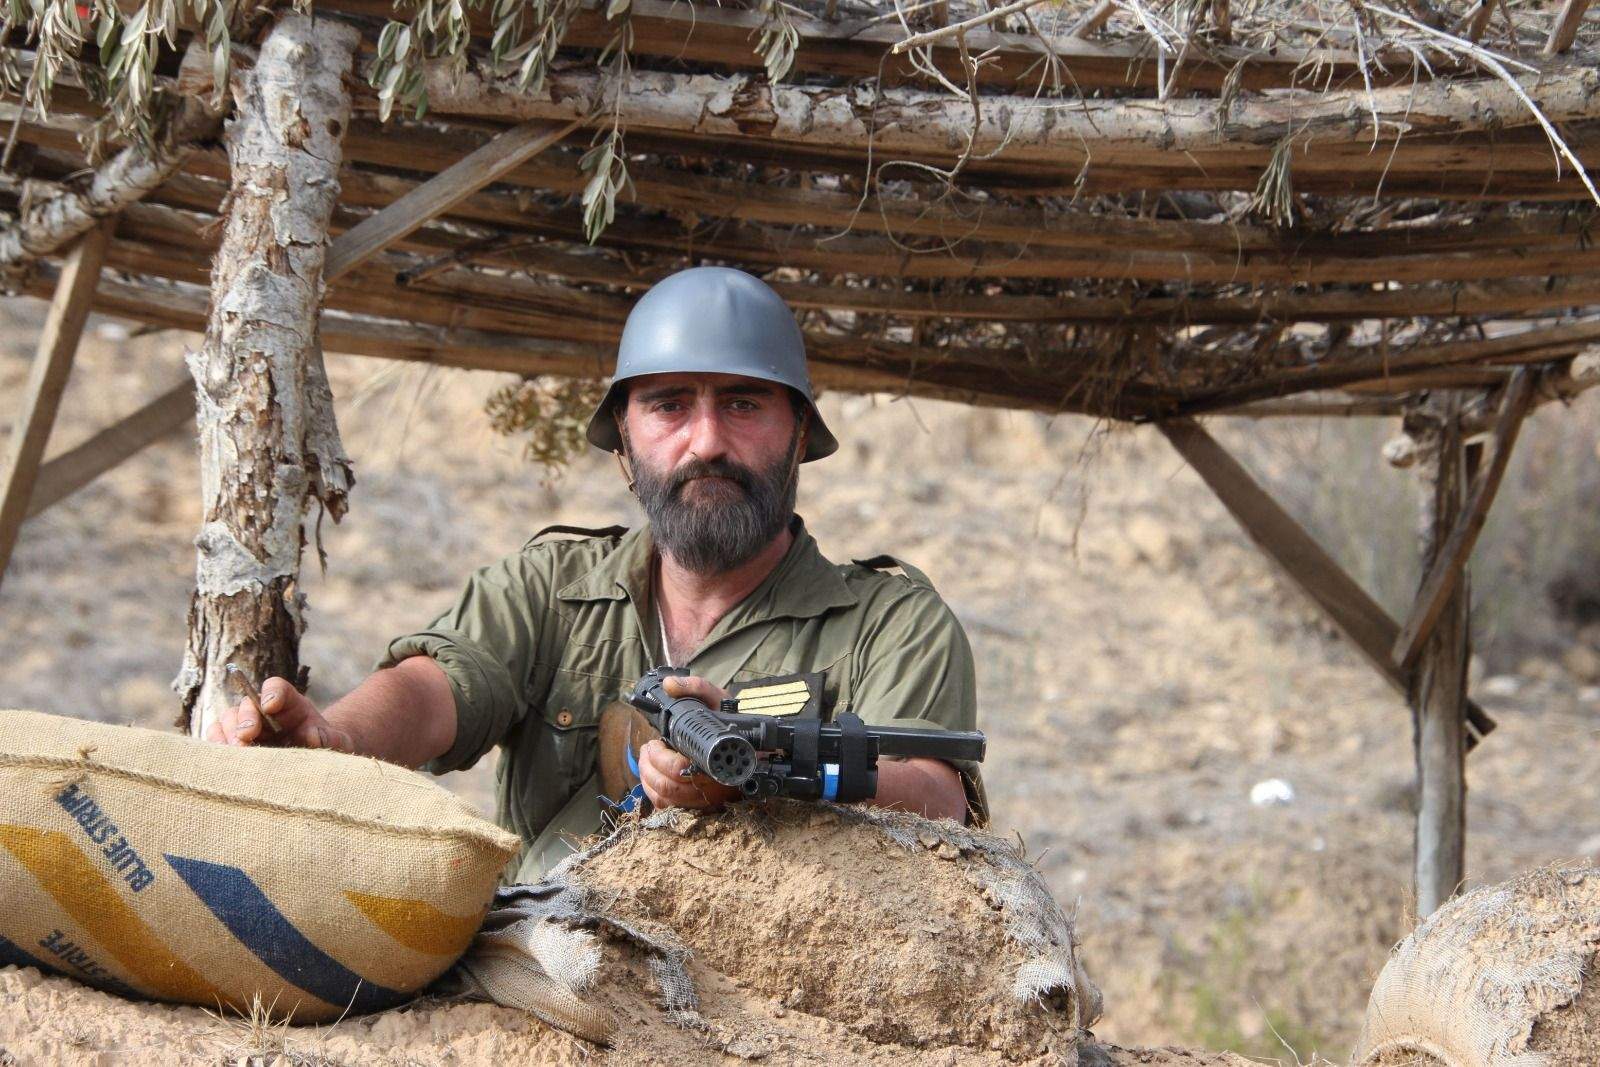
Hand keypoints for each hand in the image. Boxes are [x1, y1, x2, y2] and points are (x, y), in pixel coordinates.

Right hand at [205, 676, 355, 752]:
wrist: (313, 761)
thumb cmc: (326, 747)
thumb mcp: (337, 742)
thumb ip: (330, 738)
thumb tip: (311, 736)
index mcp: (291, 704)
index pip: (277, 688)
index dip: (272, 693)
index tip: (271, 706)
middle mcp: (264, 711)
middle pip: (247, 704)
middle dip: (246, 718)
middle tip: (248, 735)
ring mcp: (246, 726)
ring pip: (227, 720)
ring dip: (228, 734)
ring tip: (238, 751)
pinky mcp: (232, 743)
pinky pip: (215, 739)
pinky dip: (216, 746)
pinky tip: (225, 759)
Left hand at [638, 674, 741, 809]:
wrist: (752, 745)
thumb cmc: (730, 722)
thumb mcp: (718, 699)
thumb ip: (696, 687)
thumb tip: (670, 686)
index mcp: (716, 761)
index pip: (679, 769)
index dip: (660, 758)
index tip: (655, 743)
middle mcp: (713, 786)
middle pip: (669, 786)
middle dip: (650, 765)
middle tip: (649, 747)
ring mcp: (707, 799)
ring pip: (667, 800)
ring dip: (648, 779)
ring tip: (648, 759)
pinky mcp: (701, 806)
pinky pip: (669, 808)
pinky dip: (654, 793)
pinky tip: (652, 777)